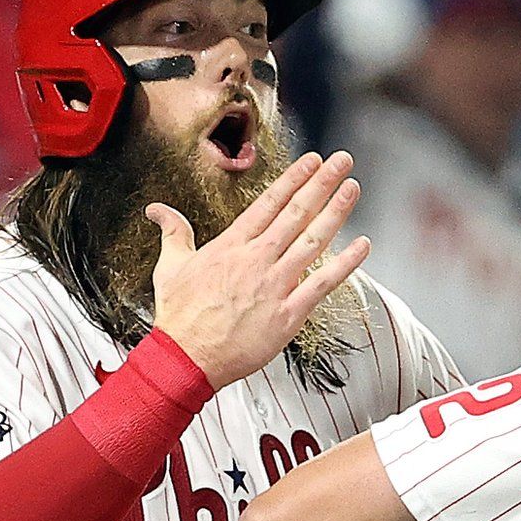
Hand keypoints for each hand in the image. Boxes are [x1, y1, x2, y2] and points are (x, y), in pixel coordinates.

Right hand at [149, 152, 369, 386]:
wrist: (186, 359)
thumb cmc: (179, 317)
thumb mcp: (169, 267)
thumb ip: (173, 233)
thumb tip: (157, 210)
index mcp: (231, 246)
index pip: (269, 203)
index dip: (294, 178)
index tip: (312, 161)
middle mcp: (257, 260)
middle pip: (296, 213)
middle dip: (322, 183)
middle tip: (342, 161)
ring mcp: (275, 286)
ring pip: (313, 241)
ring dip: (336, 212)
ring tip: (353, 188)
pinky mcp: (288, 314)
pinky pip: (323, 283)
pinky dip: (345, 264)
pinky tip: (362, 245)